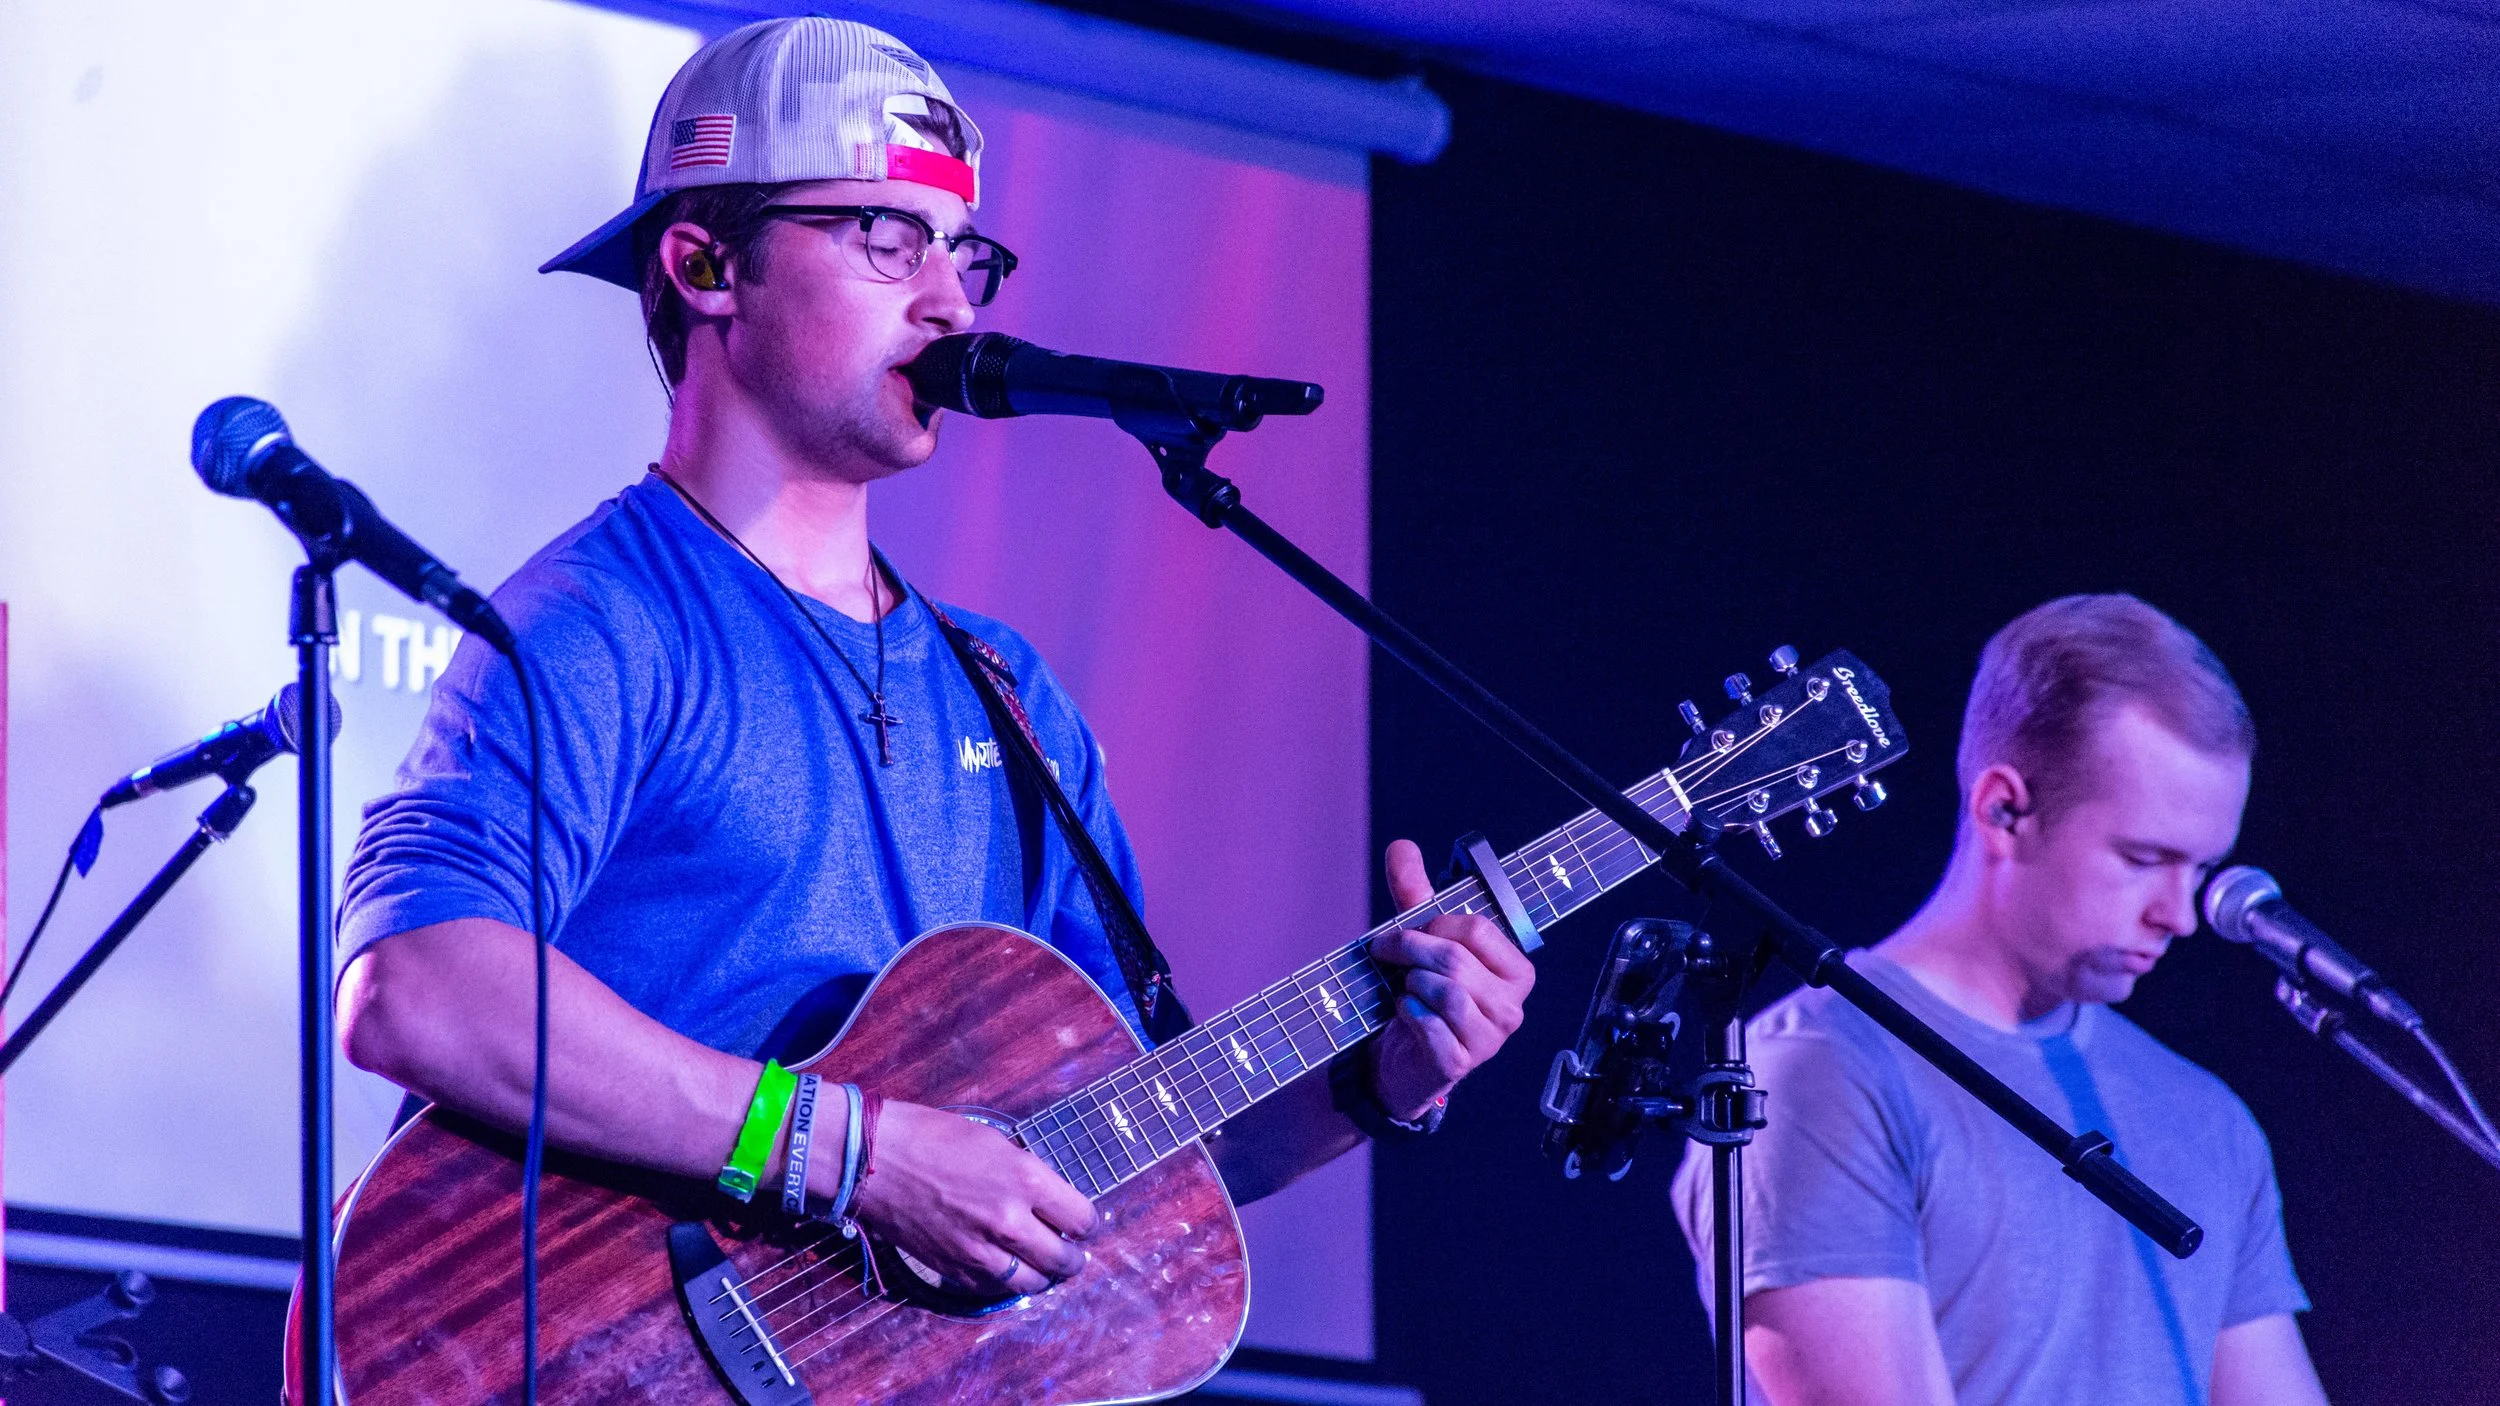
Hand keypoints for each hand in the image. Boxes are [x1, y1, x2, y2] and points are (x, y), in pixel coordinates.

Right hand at [845, 1099, 1095, 1297]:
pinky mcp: (953, 1269)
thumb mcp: (994, 1142)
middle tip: (1072, 1255)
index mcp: (1025, 1179)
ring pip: (1032, 1282)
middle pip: (1062, 1259)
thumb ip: (1024, 1173)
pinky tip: (1007, 1271)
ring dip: (1043, 1277)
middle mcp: (1010, 1220)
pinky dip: (1006, 1283)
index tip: (1083, 1224)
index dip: (1087, 1224)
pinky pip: (994, 1289)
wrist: (872, 1159)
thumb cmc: (930, 1137)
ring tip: (1045, 1269)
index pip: (1081, 1218)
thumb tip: (1046, 1197)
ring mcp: (980, 1250)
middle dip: (1073, 1259)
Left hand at [1366, 838, 1535, 1119]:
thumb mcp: (1420, 941)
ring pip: (1446, 991)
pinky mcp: (1460, 1063)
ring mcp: (1489, 1039)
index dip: (1433, 924)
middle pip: (1456, 958)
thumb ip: (1415, 894)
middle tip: (1384, 952)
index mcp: (1515, 971)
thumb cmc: (1420, 995)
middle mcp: (1511, 1006)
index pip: (1478, 929)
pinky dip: (1408, 1013)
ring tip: (1402, 988)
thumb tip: (1401, 846)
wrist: (1399, 1059)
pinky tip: (1403, 1013)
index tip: (1407, 932)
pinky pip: (1431, 1026)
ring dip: (1410, 983)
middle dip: (1409, 949)